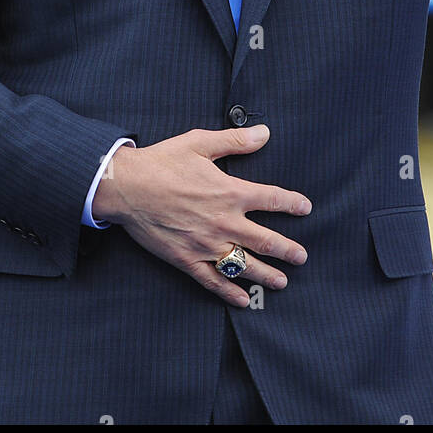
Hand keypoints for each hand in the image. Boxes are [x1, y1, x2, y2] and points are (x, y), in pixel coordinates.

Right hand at [92, 124, 310, 305]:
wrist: (126, 187)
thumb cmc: (162, 162)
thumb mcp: (200, 143)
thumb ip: (235, 141)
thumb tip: (264, 133)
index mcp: (230, 192)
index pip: (272, 199)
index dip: (292, 204)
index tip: (306, 208)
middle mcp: (223, 222)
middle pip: (266, 240)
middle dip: (288, 250)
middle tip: (302, 257)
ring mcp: (206, 244)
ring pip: (244, 265)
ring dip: (266, 275)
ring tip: (282, 282)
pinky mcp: (186, 259)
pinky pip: (212, 281)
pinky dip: (229, 293)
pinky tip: (243, 300)